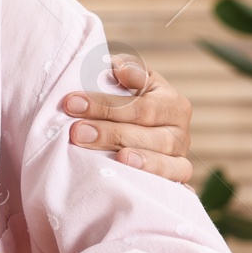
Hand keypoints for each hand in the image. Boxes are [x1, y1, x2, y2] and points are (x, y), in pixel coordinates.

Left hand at [61, 58, 192, 183]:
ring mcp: (179, 156)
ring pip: (164, 161)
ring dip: (136, 160)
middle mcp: (180, 131)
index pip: (140, 105)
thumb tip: (120, 70)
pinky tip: (135, 181)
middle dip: (110, 133)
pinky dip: (156, 180)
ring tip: (115, 158)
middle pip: (149, 134)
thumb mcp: (127, 78)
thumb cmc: (125, 98)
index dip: (105, 104)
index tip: (71, 103)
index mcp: (171, 103)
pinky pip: (173, 183)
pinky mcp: (176, 178)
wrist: (135, 125)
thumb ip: (126, 71)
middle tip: (76, 132)